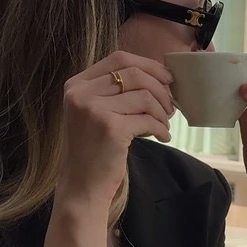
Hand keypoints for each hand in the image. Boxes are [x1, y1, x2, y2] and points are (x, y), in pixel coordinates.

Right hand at [56, 50, 173, 206]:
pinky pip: (148, 118)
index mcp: (76, 85)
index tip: (166, 78)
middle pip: (134, 74)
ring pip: (144, 96)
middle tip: (170, 106)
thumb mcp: (92, 113)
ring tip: (164, 125)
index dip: (148, 65)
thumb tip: (156, 76)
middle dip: (160, 88)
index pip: (118, 59)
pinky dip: (161, 128)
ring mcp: (94, 110)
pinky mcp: (111, 128)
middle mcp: (81, 94)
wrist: (81, 188)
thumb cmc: (91, 152)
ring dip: (162, 111)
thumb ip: (113, 92)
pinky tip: (162, 137)